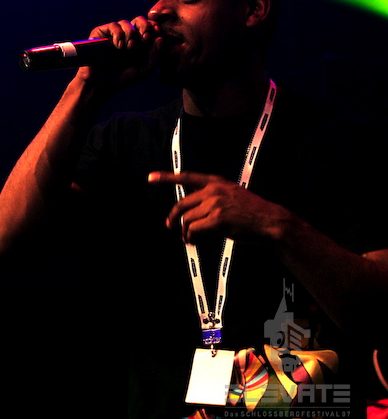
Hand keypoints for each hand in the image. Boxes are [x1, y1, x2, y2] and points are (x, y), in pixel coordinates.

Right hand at [76, 16, 159, 89]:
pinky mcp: (102, 33)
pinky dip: (119, 34)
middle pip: (139, 20)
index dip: (154, 28)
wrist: (103, 84)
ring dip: (131, 33)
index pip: (150, 28)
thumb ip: (156, 56)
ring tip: (130, 48)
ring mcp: (115, 34)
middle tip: (146, 38)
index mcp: (140, 42)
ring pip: (126, 23)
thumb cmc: (125, 77)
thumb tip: (161, 38)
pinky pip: (114, 26)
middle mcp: (128, 35)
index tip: (157, 34)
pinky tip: (119, 46)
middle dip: (145, 26)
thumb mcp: (145, 70)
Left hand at [148, 170, 288, 244]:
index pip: (186, 177)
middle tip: (170, 227)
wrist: (268, 221)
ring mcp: (215, 204)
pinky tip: (194, 241)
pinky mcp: (217, 219)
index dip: (166, 178)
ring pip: (187, 219)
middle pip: (182, 204)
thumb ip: (211, 196)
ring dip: (184, 232)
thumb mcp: (231, 195)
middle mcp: (213, 190)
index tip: (150, 177)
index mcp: (216, 182)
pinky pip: (194, 229)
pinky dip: (191, 237)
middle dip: (173, 218)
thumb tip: (190, 208)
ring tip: (189, 239)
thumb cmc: (251, 212)